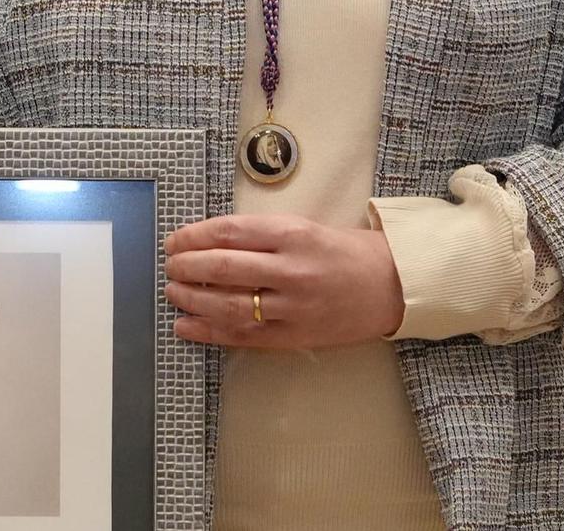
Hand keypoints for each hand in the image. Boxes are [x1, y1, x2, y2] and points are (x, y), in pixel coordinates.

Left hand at [164, 213, 403, 349]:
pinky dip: (208, 332)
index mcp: (293, 234)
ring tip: (173, 292)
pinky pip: (242, 336)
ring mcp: (292, 308)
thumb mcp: (306, 227)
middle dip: (187, 266)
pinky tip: (185, 326)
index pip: (229, 232)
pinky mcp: (293, 337)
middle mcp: (291, 270)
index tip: (176, 239)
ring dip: (192, 299)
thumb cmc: (346, 251)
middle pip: (222, 267)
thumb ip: (262, 234)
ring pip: (227, 305)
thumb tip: (210, 241)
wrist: (393, 287)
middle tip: (170, 264)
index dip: (195, 236)